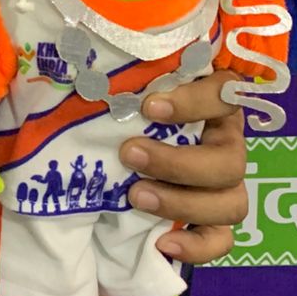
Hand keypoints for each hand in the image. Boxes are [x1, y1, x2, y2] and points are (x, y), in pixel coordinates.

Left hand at [120, 70, 246, 264]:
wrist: (123, 147)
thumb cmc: (125, 102)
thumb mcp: (125, 81)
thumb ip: (117, 70)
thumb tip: (64, 49)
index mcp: (213, 99)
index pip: (225, 93)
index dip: (194, 102)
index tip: (148, 106)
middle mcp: (226, 140)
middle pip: (231, 160)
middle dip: (177, 162)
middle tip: (130, 154)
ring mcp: (226, 184)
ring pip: (231, 203)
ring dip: (183, 202)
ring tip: (135, 195)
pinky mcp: (215, 221)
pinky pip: (223, 241)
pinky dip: (197, 246)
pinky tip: (162, 244)